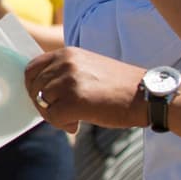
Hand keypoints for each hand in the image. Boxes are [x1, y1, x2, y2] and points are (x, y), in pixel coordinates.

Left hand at [24, 46, 146, 133]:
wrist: (148, 95)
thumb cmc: (119, 87)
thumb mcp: (88, 68)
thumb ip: (64, 73)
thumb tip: (39, 90)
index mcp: (67, 53)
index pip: (32, 68)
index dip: (32, 87)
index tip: (42, 99)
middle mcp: (65, 63)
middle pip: (33, 87)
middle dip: (41, 104)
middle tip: (58, 114)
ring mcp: (69, 81)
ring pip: (42, 102)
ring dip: (53, 116)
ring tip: (72, 119)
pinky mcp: (75, 100)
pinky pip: (52, 116)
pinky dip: (61, 125)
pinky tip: (75, 126)